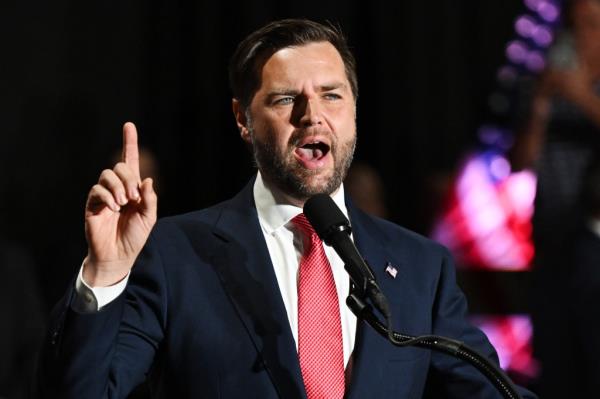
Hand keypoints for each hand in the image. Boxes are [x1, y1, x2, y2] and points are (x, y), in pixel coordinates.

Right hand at [83, 122, 157, 286]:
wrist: (118, 255)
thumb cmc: (134, 236)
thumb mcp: (149, 218)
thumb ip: (150, 199)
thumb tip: (147, 180)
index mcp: (133, 188)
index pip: (131, 161)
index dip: (130, 143)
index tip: (129, 125)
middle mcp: (118, 188)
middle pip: (119, 166)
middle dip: (129, 178)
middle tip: (134, 198)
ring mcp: (104, 195)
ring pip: (106, 175)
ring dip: (118, 187)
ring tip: (123, 204)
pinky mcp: (92, 204)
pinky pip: (96, 189)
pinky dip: (107, 196)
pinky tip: (113, 208)